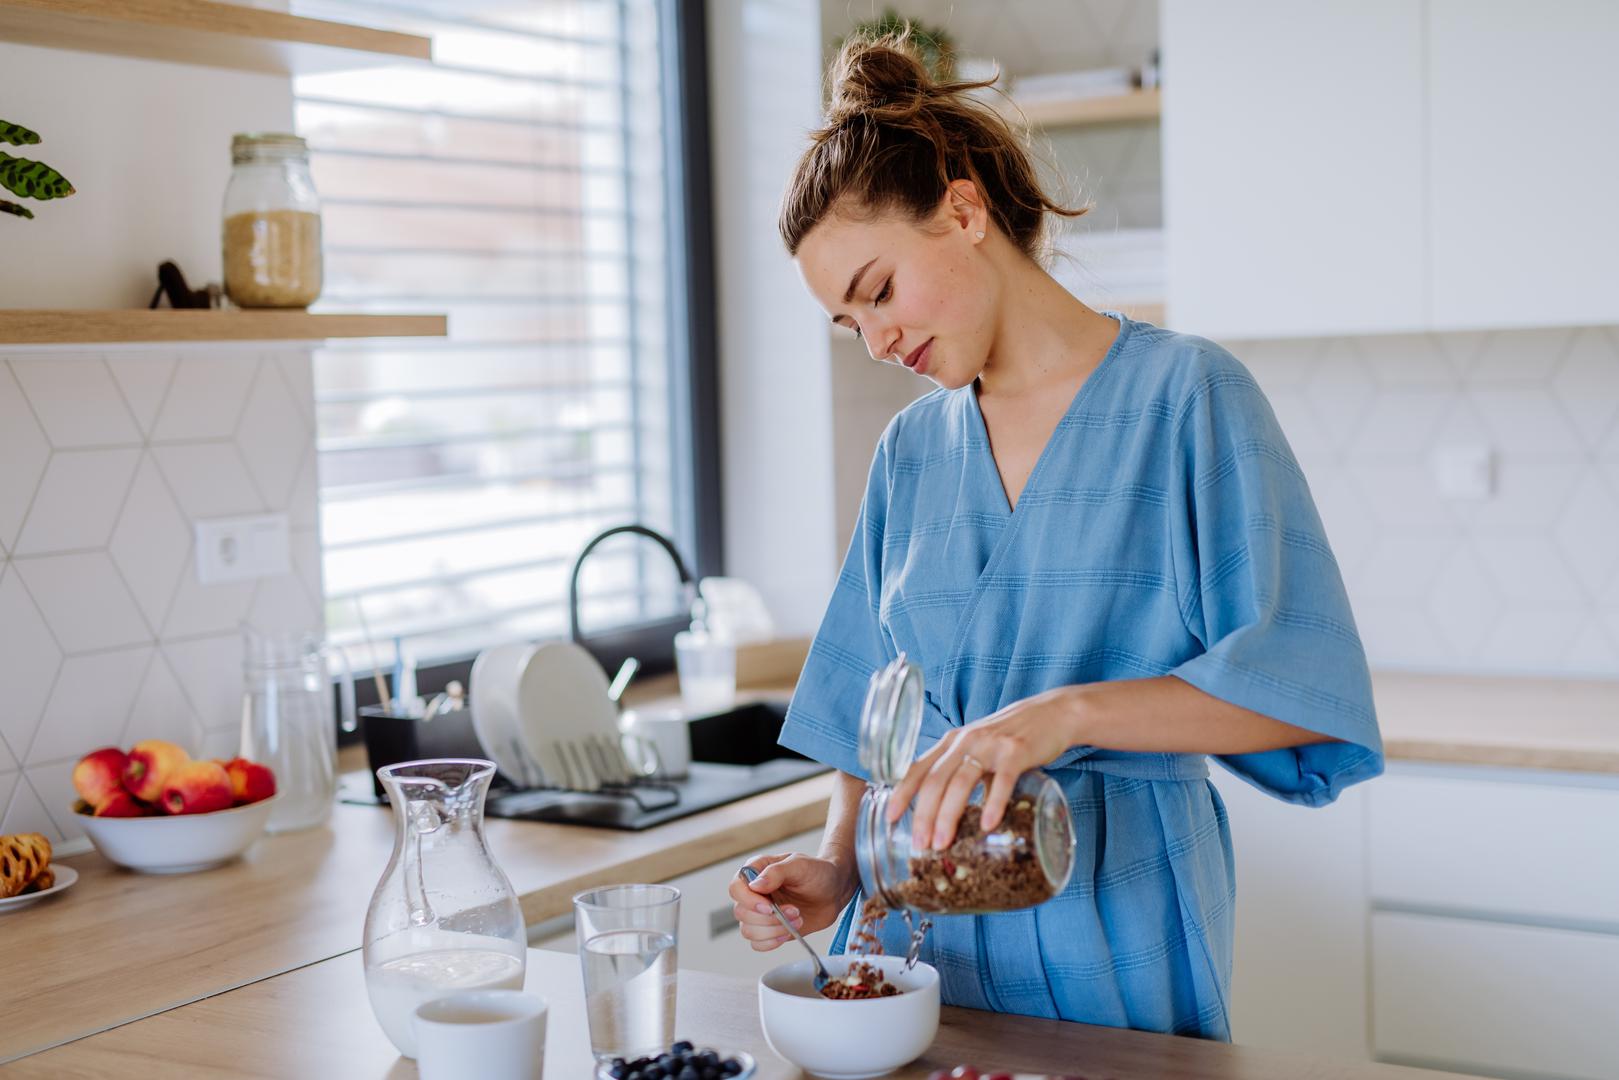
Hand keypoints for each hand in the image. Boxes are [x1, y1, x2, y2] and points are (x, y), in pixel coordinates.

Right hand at [728, 852, 855, 951]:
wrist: (834, 890)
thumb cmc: (818, 872)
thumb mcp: (799, 865)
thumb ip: (776, 872)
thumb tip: (755, 885)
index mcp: (756, 871)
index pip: (736, 888)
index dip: (748, 901)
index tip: (769, 907)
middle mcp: (754, 893)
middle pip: (741, 913)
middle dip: (769, 918)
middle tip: (794, 911)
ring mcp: (760, 913)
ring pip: (748, 931)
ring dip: (773, 930)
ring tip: (797, 919)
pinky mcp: (769, 929)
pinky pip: (757, 944)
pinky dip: (772, 942)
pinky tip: (788, 932)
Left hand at [887, 686, 1078, 850]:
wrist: (1052, 714)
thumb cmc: (1009, 738)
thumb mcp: (978, 751)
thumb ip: (962, 776)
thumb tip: (949, 817)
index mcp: (951, 743)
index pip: (917, 768)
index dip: (901, 793)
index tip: (890, 818)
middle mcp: (964, 741)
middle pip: (935, 780)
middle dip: (924, 815)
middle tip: (920, 845)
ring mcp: (990, 745)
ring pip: (961, 782)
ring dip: (949, 815)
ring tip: (943, 843)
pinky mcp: (1016, 752)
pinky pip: (1001, 780)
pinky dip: (993, 803)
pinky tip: (988, 825)